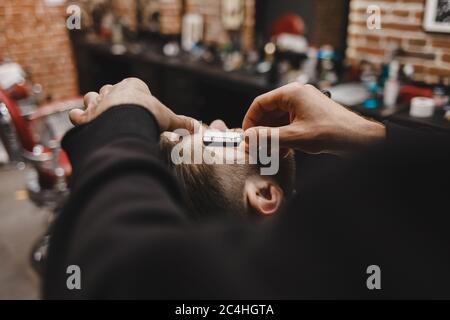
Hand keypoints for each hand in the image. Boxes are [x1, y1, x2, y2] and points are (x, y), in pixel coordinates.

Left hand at [70, 78, 197, 132]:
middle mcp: (113, 91)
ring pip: (91, 98)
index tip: (137, 107)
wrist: (128, 120)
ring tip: (98, 116)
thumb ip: (183, 124)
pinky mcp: (85, 117)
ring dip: (93, 106)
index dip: (133, 97)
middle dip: (111, 100)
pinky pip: (76, 114)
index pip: (130, 87)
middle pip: (109, 91)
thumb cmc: (150, 115)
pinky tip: (81, 122)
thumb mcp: (170, 119)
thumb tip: (201, 129)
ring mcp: (98, 103)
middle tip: (117, 113)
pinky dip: (78, 118)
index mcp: (133, 87)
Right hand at [242, 83, 385, 155]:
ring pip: (278, 119)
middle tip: (255, 147)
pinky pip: (289, 124)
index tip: (246, 136)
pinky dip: (283, 136)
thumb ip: (268, 137)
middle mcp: (297, 95)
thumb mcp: (295, 137)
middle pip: (269, 111)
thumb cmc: (332, 132)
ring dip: (272, 136)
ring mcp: (304, 105)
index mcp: (292, 93)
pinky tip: (283, 151)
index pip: (260, 103)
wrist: (359, 138)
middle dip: (261, 130)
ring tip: (268, 152)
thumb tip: (248, 137)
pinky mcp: (310, 115)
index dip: (250, 120)